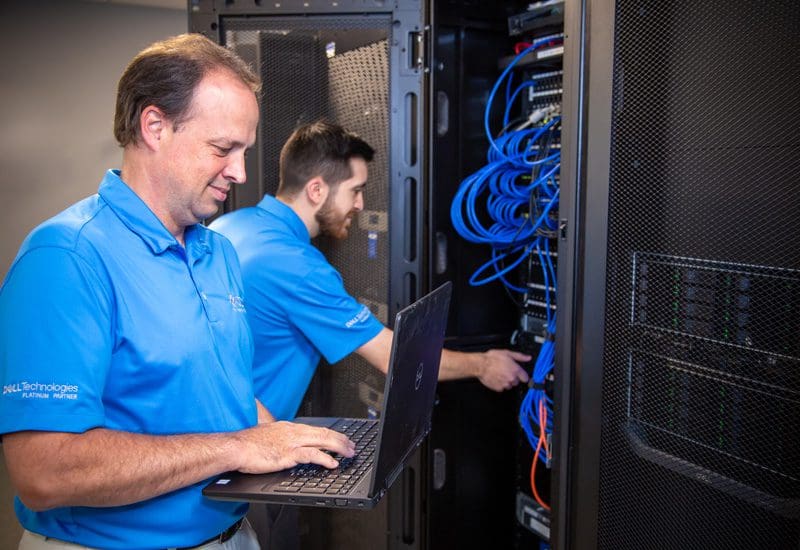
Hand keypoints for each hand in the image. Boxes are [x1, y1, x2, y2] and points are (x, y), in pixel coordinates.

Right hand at [233, 421, 354, 473]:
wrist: (236, 447)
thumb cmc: (247, 444)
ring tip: (348, 454)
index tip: (341, 438)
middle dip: (341, 440)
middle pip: (324, 433)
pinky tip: (332, 464)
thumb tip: (284, 444)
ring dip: (338, 448)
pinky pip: (312, 455)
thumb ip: (279, 438)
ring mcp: (291, 442)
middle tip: (352, 446)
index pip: (316, 428)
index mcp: (289, 427)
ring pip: (322, 441)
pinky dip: (325, 459)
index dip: (331, 434)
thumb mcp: (267, 435)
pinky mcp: (288, 454)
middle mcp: (293, 432)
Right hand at [476, 349, 530, 390]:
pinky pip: (502, 388)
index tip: (520, 374)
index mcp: (515, 370)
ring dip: (507, 381)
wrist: (481, 365)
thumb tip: (528, 358)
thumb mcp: (507, 353)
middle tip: (506, 371)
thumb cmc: (492, 358)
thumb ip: (520, 356)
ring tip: (500, 374)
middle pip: (517, 382)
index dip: (522, 375)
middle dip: (513, 378)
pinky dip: (500, 384)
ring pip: (510, 385)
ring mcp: (505, 384)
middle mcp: (512, 378)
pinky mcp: (499, 388)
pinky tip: (496, 378)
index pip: (526, 378)